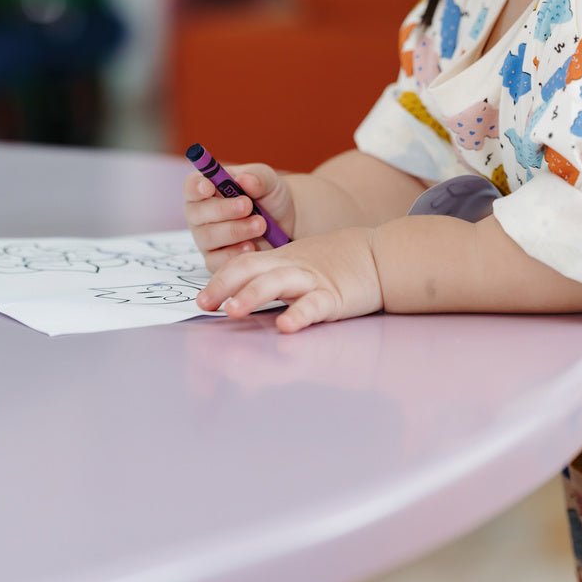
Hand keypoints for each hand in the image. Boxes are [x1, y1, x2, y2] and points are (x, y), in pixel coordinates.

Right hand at [183, 162, 295, 272]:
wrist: (285, 221)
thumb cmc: (268, 196)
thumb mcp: (268, 180)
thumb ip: (257, 177)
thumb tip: (244, 180)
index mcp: (206, 188)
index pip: (191, 186)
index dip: (196, 187)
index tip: (209, 187)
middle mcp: (200, 213)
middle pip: (197, 213)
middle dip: (223, 210)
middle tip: (248, 206)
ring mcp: (205, 238)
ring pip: (208, 237)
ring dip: (234, 230)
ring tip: (260, 225)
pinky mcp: (214, 259)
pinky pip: (215, 261)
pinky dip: (233, 254)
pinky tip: (250, 246)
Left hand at [196, 227, 383, 332]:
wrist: (380, 255)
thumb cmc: (337, 263)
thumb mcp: (302, 263)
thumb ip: (275, 276)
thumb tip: (242, 299)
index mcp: (282, 260)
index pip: (243, 264)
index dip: (220, 281)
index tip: (202, 301)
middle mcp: (292, 267)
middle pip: (252, 269)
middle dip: (225, 286)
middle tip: (204, 306)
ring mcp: (313, 281)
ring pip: (278, 283)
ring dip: (252, 296)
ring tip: (232, 311)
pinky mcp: (334, 297)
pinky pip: (314, 305)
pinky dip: (299, 314)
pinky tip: (286, 326)